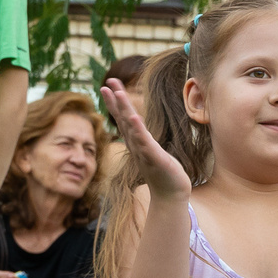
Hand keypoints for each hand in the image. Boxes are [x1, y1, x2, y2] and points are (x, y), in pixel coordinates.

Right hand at [100, 79, 192, 200]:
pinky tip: (134, 117)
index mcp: (136, 142)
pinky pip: (145, 142)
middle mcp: (136, 146)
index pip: (123, 118)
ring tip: (118, 93)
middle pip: (123, 119)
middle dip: (115, 100)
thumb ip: (142, 138)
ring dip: (124, 110)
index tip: (107, 85)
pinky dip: (138, 130)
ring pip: (132, 128)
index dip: (115, 102)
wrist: (170, 195)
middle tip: (107, 83)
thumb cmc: (162, 172)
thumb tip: (137, 124)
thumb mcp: (151, 150)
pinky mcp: (154, 158)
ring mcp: (144, 152)